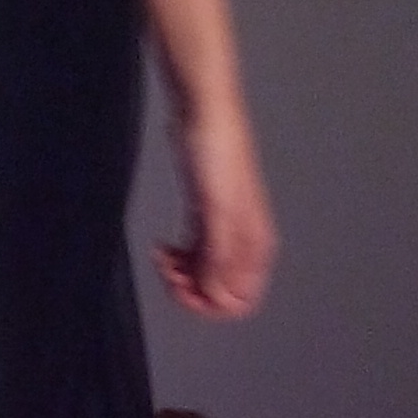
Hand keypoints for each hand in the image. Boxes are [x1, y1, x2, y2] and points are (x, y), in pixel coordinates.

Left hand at [155, 103, 275, 321]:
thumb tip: (217, 294)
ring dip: (180, 276)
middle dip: (191, 290)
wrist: (203, 114)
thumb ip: (219, 256)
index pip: (241, 300)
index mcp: (255, 244)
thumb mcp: (216, 210)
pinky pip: (193, 254)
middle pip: (220, 292)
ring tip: (163, 259)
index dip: (210, 304)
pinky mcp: (204, 217)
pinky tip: (163, 249)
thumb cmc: (217, 151)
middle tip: (169, 274)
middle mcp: (242, 242)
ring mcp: (223, 230)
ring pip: (204, 275)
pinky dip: (176, 259)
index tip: (185, 288)